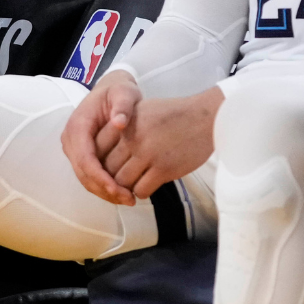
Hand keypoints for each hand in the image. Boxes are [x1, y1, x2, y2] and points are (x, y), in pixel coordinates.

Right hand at [61, 74, 143, 204]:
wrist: (110, 90)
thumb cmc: (118, 91)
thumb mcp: (124, 92)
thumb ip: (123, 106)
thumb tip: (119, 123)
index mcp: (78, 126)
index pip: (85, 159)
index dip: (100, 177)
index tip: (118, 189)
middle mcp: (71, 140)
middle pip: (83, 173)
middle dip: (104, 190)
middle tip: (128, 200)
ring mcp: (74, 149)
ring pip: (85, 178)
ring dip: (104, 192)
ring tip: (128, 199)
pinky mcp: (81, 154)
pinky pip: (89, 175)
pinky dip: (103, 187)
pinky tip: (121, 193)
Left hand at [103, 89, 223, 200]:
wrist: (206, 117)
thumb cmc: (175, 115)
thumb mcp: (143, 111)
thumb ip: (123, 128)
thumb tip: (103, 151)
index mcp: (125, 123)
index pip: (98, 149)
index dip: (99, 162)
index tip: (106, 167)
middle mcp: (133, 138)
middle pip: (108, 169)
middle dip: (111, 178)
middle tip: (118, 183)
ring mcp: (148, 154)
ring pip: (121, 183)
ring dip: (125, 188)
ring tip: (133, 185)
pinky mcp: (164, 169)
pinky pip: (141, 190)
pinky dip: (141, 192)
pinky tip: (147, 185)